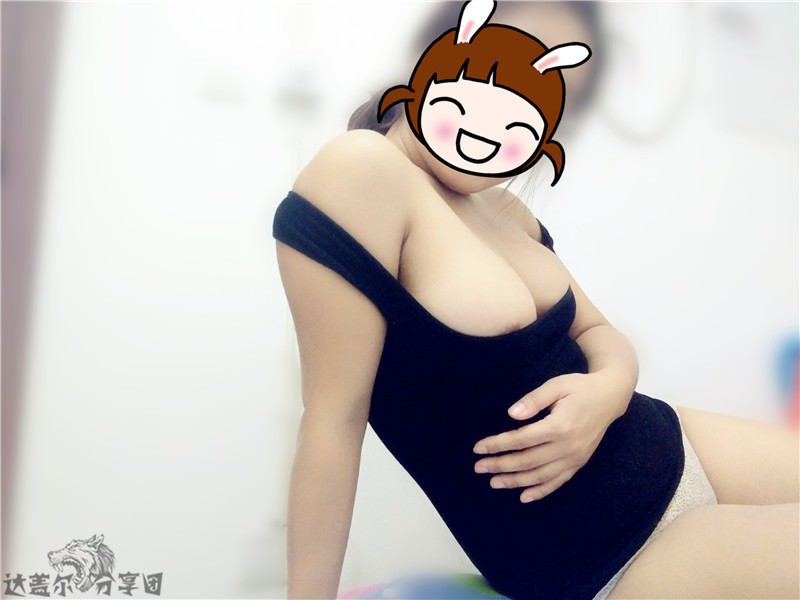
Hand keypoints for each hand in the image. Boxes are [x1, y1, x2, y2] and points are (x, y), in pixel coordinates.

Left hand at [473, 372, 626, 502]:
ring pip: (540, 476)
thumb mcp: (556, 385)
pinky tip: (523, 496)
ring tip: (494, 482)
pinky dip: (540, 491)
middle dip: (500, 465)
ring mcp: (575, 458)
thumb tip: (512, 414)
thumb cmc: (579, 388)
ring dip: (515, 481)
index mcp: (560, 426)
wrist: (610, 398)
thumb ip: (533, 400)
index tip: (478, 448)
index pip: (522, 439)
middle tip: (479, 467)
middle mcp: (568, 446)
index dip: (498, 444)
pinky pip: (558, 482)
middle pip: (528, 461)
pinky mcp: (579, 463)